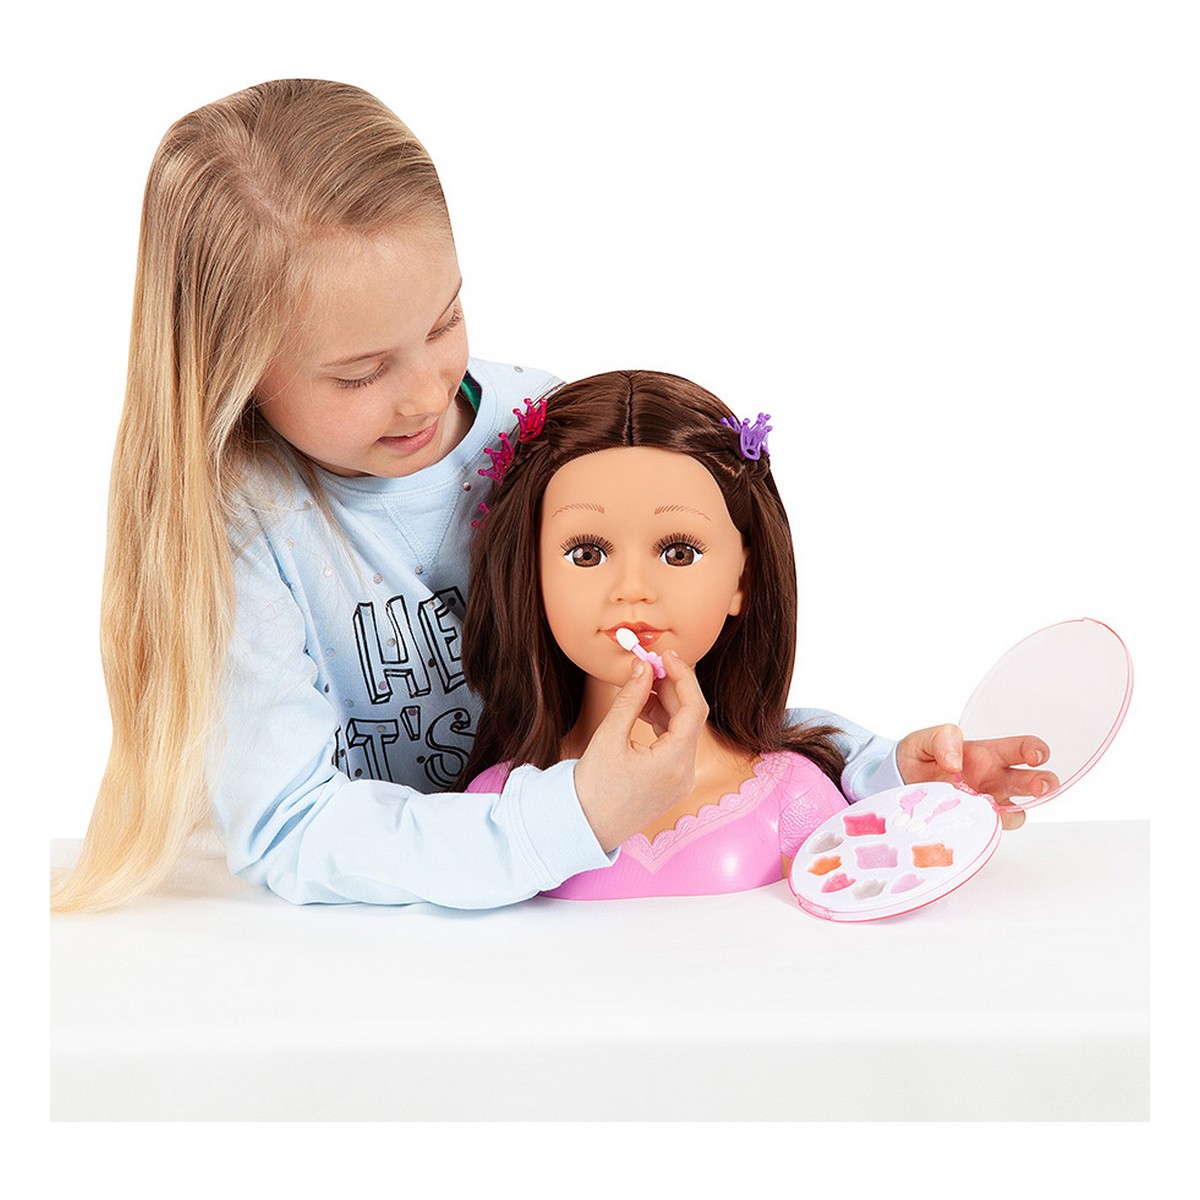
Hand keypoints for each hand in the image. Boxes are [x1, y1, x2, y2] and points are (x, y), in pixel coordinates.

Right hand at [574, 652, 707, 850]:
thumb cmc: (593, 787)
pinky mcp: (672, 783)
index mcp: (675, 762)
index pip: (694, 708)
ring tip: (640, 685)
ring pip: (683, 730)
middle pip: (691, 718)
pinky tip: (643, 708)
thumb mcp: (609, 737)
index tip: (665, 655)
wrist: (584, 827)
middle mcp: (685, 773)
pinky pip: (675, 744)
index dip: (683, 676)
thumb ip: (631, 698)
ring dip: (666, 704)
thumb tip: (644, 667)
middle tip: (649, 664)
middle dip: (672, 687)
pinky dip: (663, 723)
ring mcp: (681, 780)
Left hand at [896, 724, 1059, 830]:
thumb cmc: (917, 757)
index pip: (1024, 749)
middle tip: (1039, 786)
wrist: (896, 783)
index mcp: (988, 754)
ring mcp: (985, 803)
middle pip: (1033, 782)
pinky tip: (978, 821)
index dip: (1036, 751)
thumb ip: (943, 740)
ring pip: (1018, 811)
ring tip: (997, 807)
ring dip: (1015, 811)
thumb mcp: (924, 739)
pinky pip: (991, 829)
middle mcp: (994, 779)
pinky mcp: (972, 822)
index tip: (1035, 757)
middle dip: (1043, 783)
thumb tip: (956, 763)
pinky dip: (989, 827)